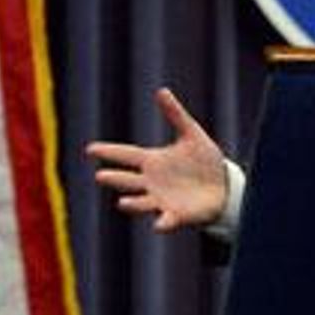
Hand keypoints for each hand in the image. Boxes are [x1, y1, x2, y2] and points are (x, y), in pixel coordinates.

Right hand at [86, 87, 227, 231]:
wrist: (224, 185)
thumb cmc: (204, 160)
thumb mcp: (191, 134)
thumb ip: (175, 114)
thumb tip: (161, 91)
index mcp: (153, 161)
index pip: (126, 155)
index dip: (109, 152)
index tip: (90, 149)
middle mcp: (152, 182)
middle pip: (128, 180)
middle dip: (115, 178)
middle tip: (100, 176)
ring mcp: (162, 200)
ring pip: (142, 202)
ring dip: (133, 204)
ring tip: (122, 203)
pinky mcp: (177, 215)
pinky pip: (167, 221)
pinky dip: (162, 222)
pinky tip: (158, 223)